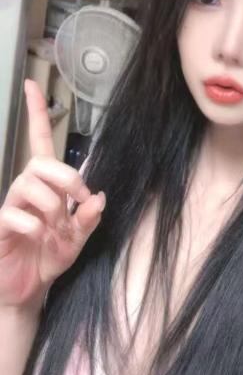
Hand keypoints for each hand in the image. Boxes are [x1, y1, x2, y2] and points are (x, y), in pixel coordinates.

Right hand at [0, 80, 105, 310]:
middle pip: (41, 162)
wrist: (28, 291)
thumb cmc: (49, 257)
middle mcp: (26, 189)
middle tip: (80, 198)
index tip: (31, 83)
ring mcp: (11, 206)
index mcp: (45, 184)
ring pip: (29, 184)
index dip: (35, 113)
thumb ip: (89, 219)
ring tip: (56, 226)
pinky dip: (32, 224)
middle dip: (67, 176)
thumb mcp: (77, 239)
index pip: (39, 141)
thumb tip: (100, 196)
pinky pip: (12, 213)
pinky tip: (36, 235)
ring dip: (52, 204)